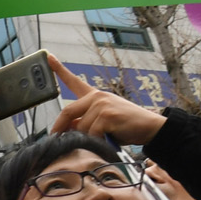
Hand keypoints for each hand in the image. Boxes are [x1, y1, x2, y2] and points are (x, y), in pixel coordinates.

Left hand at [47, 55, 166, 143]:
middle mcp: (96, 97)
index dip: (59, 69)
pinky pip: (91, 134)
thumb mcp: (102, 122)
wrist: (151, 128)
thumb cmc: (126, 126)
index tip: (48, 57)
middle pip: (67, 112)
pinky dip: (96, 142)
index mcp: (94, 96)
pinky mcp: (107, 115)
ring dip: (87, 139)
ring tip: (102, 140)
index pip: (74, 81)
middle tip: (55, 139)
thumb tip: (66, 128)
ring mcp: (101, 104)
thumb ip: (85, 121)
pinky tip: (108, 141)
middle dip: (59, 128)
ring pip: (80, 128)